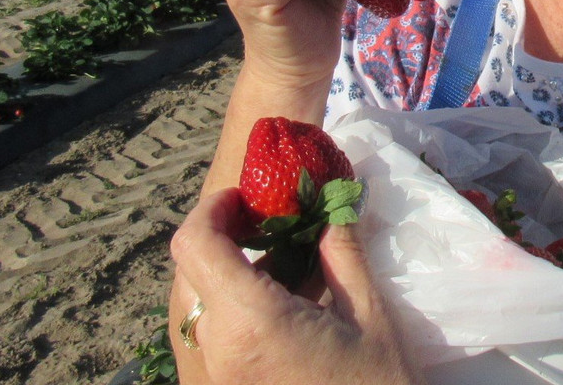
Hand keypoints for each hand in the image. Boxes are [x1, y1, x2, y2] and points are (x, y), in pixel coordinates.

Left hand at [171, 188, 421, 384]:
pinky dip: (241, 305)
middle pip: (193, 271)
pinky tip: (288, 302)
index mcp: (252, 321)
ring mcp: (219, 373)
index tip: (247, 195)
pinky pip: (218, 332)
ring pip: (204, 302)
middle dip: (225, 235)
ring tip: (290, 261)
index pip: (195, 245)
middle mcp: (220, 348)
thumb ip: (342, 253)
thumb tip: (333, 207)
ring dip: (235, 271)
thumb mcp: (370, 314)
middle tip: (270, 220)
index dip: (212, 208)